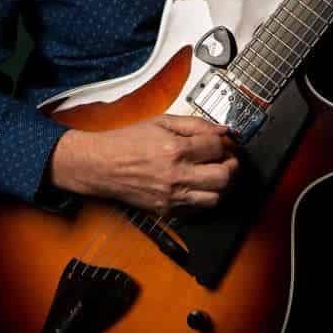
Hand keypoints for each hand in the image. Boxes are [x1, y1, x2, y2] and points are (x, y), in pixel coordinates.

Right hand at [48, 115, 239, 217]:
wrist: (101, 165)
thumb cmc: (128, 140)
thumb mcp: (162, 121)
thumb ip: (195, 124)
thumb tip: (223, 130)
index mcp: (175, 150)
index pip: (217, 148)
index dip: (225, 143)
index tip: (223, 142)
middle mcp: (176, 176)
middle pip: (224, 177)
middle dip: (231, 165)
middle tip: (227, 159)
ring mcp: (172, 197)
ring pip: (215, 198)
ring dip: (221, 185)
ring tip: (214, 173)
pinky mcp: (166, 211)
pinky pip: (197, 210)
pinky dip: (204, 198)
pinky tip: (198, 185)